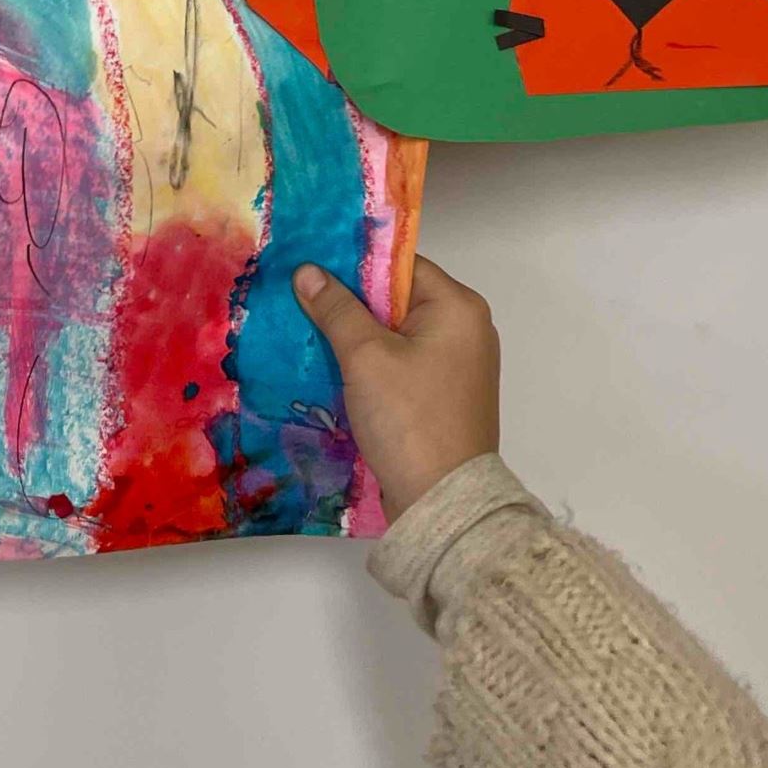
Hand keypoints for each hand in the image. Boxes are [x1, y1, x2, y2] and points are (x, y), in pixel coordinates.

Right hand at [295, 256, 499, 521]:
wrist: (441, 501)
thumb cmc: (409, 418)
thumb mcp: (365, 356)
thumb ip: (336, 309)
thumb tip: (308, 271)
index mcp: (458, 307)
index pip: (400, 266)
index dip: (354, 265)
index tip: (310, 269)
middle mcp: (467, 330)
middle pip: (398, 300)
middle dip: (351, 303)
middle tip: (300, 300)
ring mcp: (458, 366)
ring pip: (397, 335)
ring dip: (357, 337)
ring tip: (308, 333)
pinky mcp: (444, 397)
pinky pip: (403, 365)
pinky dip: (372, 365)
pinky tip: (333, 370)